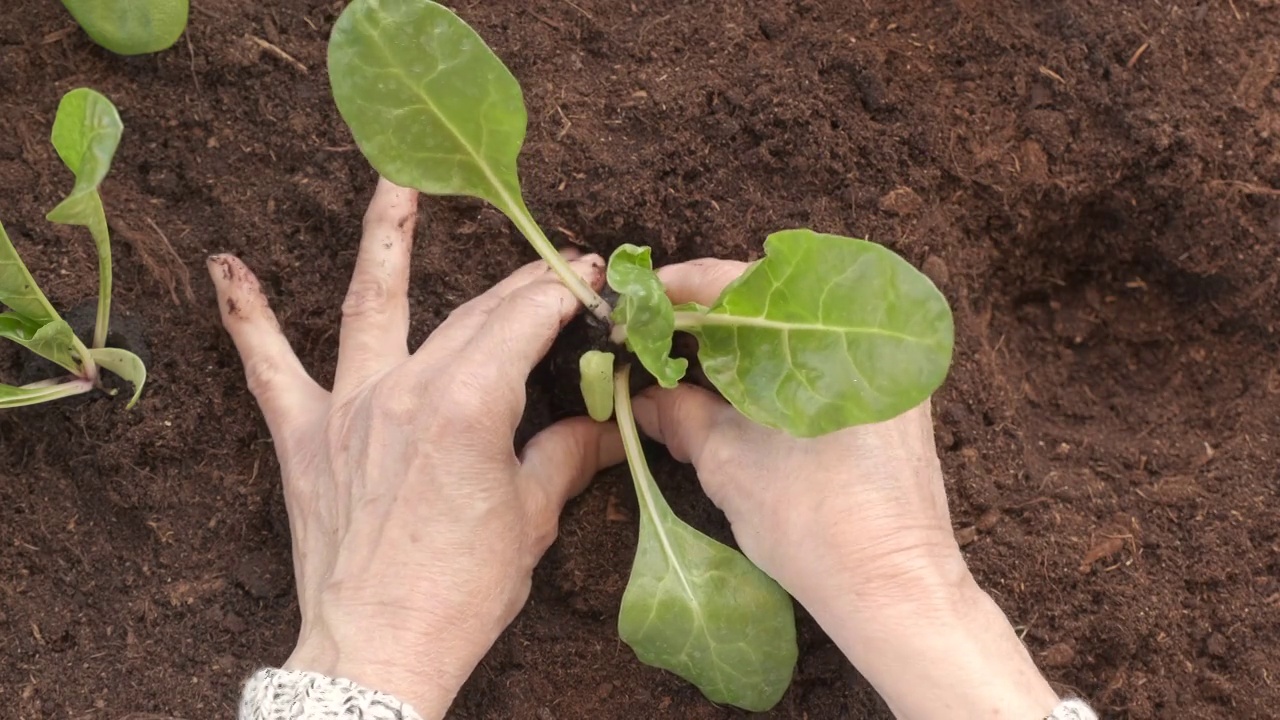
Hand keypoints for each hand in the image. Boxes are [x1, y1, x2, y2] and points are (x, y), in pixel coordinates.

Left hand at [209, 178, 620, 718]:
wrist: (378, 651)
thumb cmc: (460, 594)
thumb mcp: (530, 521)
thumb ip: (563, 456)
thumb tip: (603, 426)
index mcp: (469, 408)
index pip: (524, 321)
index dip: (564, 291)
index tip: (593, 276)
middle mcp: (405, 391)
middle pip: (469, 312)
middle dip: (520, 282)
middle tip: (556, 263)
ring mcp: (348, 408)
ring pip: (369, 305)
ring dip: (384, 239)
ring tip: (395, 183)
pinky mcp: (304, 437)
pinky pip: (268, 367)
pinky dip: (245, 317)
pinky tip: (226, 268)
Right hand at [633, 259, 1059, 719]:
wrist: (893, 590)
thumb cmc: (814, 525)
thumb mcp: (728, 462)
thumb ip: (680, 414)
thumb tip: (643, 395)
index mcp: (830, 332)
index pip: (738, 282)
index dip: (677, 290)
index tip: (635, 303)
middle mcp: (869, 334)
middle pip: (771, 300)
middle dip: (706, 314)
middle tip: (654, 331)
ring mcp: (886, 367)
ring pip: (797, 331)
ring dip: (741, 341)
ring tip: (686, 360)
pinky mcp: (892, 400)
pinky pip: (823, 360)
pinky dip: (777, 368)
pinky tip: (736, 388)